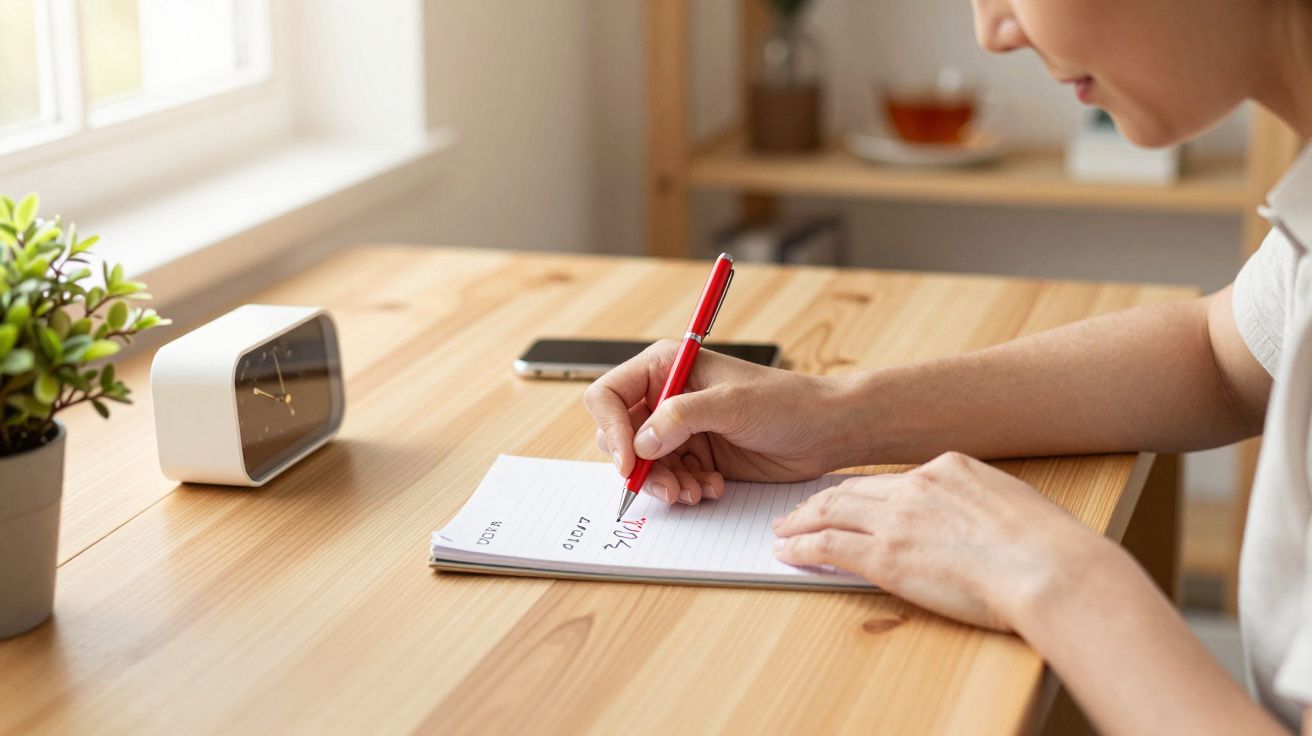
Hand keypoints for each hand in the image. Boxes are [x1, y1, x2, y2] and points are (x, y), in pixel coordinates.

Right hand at [584, 339, 852, 505]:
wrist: (825, 431)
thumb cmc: (786, 403)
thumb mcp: (732, 404)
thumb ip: (681, 418)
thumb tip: (640, 442)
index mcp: (667, 367)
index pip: (610, 395)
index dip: (612, 429)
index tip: (629, 462)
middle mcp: (666, 396)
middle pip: (620, 435)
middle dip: (639, 466)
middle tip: (669, 485)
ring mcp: (680, 429)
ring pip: (643, 465)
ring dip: (664, 484)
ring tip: (694, 491)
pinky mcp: (695, 455)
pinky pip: (669, 479)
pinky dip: (683, 488)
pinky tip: (712, 487)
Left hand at [771, 451, 1103, 630]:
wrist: (1050, 569)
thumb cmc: (1050, 549)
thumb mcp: (1014, 506)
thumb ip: (981, 506)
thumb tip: (973, 523)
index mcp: (951, 468)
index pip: (891, 480)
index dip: (863, 491)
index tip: (846, 498)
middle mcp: (917, 486)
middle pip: (853, 490)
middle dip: (821, 500)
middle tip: (797, 510)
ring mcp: (898, 520)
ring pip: (832, 512)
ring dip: (801, 520)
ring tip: (782, 529)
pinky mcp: (886, 556)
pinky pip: (830, 546)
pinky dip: (803, 547)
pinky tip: (787, 553)